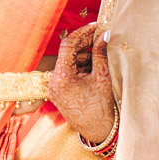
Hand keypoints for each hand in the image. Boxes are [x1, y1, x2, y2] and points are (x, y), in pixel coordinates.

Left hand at [48, 24, 115, 145]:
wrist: (99, 132)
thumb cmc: (101, 108)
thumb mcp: (103, 77)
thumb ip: (100, 54)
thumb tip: (103, 36)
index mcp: (62, 77)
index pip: (68, 45)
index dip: (83, 33)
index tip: (96, 27)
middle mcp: (54, 82)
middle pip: (68, 53)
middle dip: (85, 44)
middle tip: (101, 37)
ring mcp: (55, 88)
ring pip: (70, 63)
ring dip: (85, 57)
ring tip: (102, 57)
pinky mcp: (59, 93)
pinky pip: (69, 73)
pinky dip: (82, 68)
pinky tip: (96, 70)